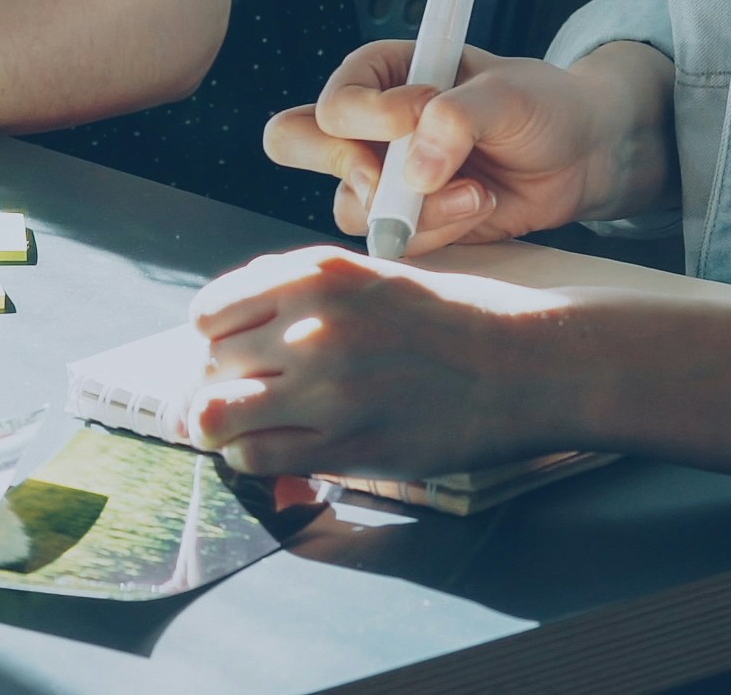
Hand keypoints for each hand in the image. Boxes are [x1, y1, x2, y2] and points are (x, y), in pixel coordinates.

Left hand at [187, 248, 576, 479]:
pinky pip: (255, 456)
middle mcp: (313, 324)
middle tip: (250, 395)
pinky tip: (280, 449)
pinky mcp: (346, 441)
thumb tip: (220, 327)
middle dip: (221, 383)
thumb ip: (296, 293)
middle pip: (209, 364)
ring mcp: (326, 386)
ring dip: (224, 425)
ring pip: (215, 414)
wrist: (521, 364)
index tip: (230, 354)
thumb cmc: (449, 320)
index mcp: (317, 273)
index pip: (209, 312)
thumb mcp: (369, 276)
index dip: (213, 339)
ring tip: (250, 426)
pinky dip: (252, 457)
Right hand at [259, 43, 619, 255]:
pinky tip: (482, 204)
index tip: (422, 113)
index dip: (368, 115)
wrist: (582, 154)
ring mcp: (387, 177)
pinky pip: (397, 240)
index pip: (334, 100)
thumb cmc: (542, 104)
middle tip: (398, 176)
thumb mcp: (507, 93)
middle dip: (349, 167)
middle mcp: (371, 125)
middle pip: (296, 143)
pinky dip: (441, 229)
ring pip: (351, 206)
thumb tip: (415, 172)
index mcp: (383, 73)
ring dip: (416, 208)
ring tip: (476, 190)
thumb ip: (454, 117)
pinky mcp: (414, 220)